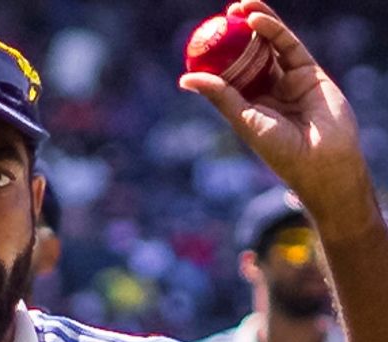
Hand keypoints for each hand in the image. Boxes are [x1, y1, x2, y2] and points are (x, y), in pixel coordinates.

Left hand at [179, 0, 367, 228]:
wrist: (321, 160)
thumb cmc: (278, 148)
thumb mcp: (244, 119)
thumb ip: (220, 95)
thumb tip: (185, 79)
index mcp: (248, 103)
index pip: (230, 73)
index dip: (219, 53)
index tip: (205, 35)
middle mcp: (269, 89)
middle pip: (250, 55)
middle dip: (237, 34)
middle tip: (222, 15)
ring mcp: (290, 79)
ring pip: (270, 45)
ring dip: (256, 23)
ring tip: (237, 7)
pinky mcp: (310, 72)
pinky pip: (289, 46)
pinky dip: (273, 30)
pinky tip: (255, 19)